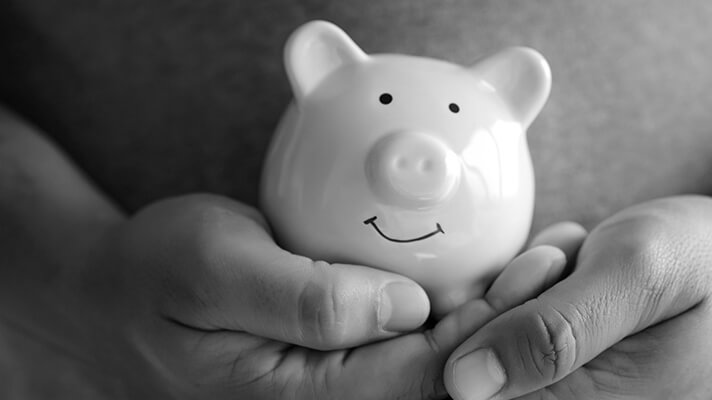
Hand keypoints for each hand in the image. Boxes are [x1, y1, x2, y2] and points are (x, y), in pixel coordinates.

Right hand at [63, 193, 584, 398]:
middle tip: (561, 258)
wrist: (112, 300)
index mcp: (300, 398)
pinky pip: (408, 349)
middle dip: (509, 322)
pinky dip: (456, 314)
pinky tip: (487, 279)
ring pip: (433, 367)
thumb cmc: (152, 277)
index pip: (421, 375)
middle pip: (442, 378)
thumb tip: (403, 308)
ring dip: (492, 319)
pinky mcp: (335, 368)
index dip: (489, 325)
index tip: (541, 268)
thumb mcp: (213, 268)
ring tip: (545, 264)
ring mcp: (330, 391)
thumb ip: (304, 298)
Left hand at [444, 195, 711, 399]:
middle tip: (560, 269)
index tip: (527, 282)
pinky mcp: (562, 371)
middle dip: (497, 304)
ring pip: (484, 341)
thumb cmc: (710, 268)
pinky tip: (573, 276)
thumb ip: (552, 331)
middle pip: (462, 367)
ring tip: (578, 270)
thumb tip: (464, 384)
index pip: (457, 390)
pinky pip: (511, 332)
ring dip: (516, 292)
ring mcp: (564, 392)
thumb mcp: (637, 275)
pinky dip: (528, 293)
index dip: (463, 330)